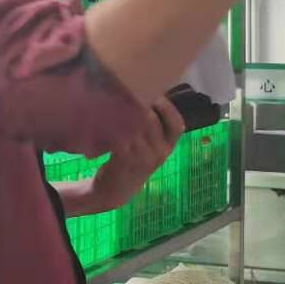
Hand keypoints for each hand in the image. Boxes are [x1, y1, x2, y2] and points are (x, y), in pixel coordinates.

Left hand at [74, 98, 184, 215]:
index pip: (177, 125)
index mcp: (169, 148)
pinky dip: (114, 125)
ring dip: (123, 112)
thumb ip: (154, 130)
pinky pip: (121, 136)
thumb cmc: (134, 163)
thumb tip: (150, 96)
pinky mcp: (124, 160)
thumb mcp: (152, 149)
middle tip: (127, 92)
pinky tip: (107, 117)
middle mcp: (160, 153)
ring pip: (135, 126)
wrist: (116, 192)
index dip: (169, 109)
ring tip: (114, 101)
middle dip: (139, 104)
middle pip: (152, 121)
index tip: (158, 96)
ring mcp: (143, 158)